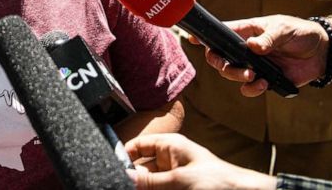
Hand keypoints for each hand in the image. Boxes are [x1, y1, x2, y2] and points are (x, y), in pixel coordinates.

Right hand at [126, 133, 274, 189]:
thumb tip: (124, 176)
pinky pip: (158, 189)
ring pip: (149, 183)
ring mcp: (173, 179)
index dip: (123, 156)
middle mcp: (169, 161)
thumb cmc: (221, 183)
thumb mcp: (179, 181)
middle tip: (121, 185)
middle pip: (140, 169)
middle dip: (133, 178)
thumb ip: (150, 180)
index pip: (137, 146)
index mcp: (169, 147)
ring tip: (129, 187)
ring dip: (142, 186)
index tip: (111, 169)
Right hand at [194, 15, 327, 96]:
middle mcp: (245, 49)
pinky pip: (249, 88)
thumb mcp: (284, 28)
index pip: (221, 33)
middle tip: (229, 66)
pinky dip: (251, 89)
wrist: (322, 52)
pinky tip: (263, 84)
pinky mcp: (265, 79)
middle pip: (219, 57)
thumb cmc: (300, 33)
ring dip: (236, 76)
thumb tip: (252, 47)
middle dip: (219, 63)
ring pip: (231, 73)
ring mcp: (254, 65)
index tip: (192, 39)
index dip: (205, 37)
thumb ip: (268, 38)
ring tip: (253, 75)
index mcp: (246, 32)